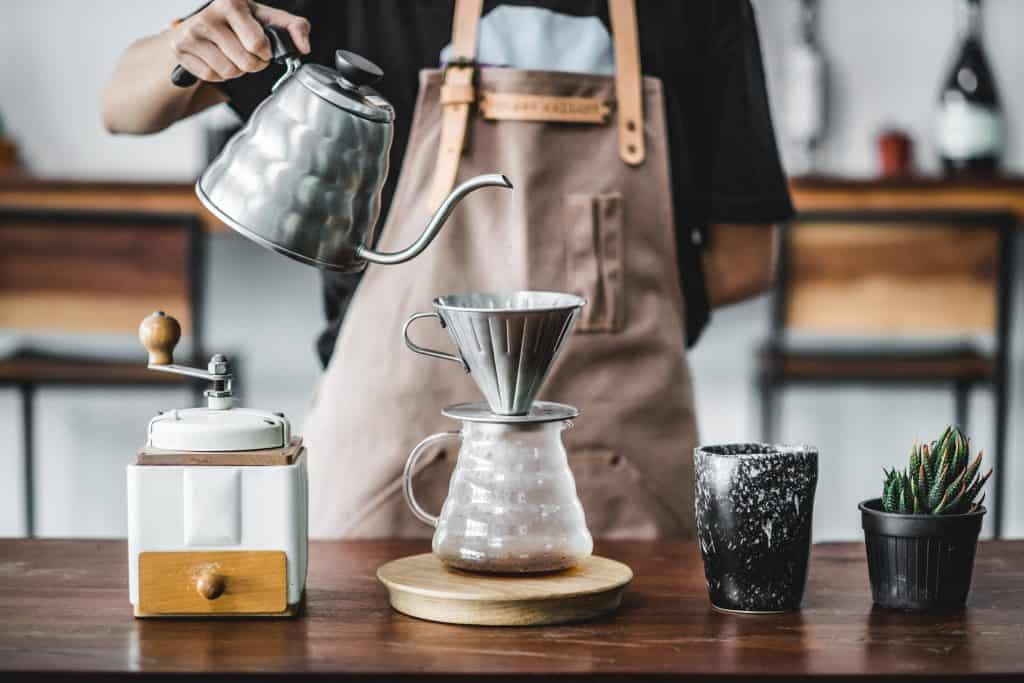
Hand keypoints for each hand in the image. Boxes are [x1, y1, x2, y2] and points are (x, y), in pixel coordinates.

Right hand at [169, 0, 310, 82]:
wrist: (198, 25)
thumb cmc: (238, 22)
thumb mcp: (267, 18)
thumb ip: (295, 27)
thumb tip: (304, 47)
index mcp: (231, 2)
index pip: (258, 44)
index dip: (265, 52)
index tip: (260, 46)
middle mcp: (208, 15)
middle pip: (245, 62)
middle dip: (252, 64)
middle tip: (247, 53)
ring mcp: (191, 32)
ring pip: (229, 72)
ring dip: (236, 70)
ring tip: (231, 54)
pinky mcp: (179, 49)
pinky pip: (211, 76)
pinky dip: (218, 73)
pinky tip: (216, 58)